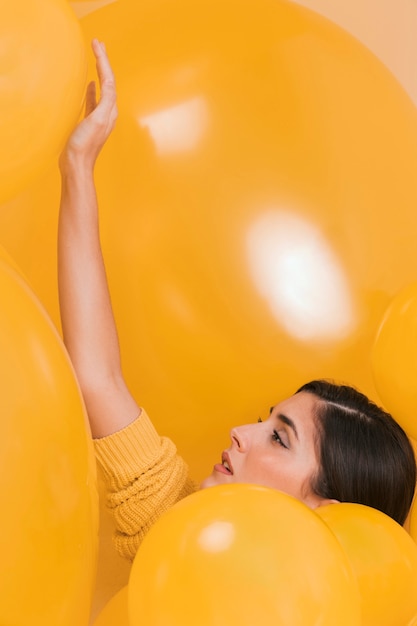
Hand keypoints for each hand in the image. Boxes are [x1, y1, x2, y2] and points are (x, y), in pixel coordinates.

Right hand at [60, 39, 117, 171]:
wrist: (77, 165)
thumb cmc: (85, 145)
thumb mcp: (97, 120)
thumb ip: (104, 102)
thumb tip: (108, 84)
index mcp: (110, 110)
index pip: (109, 80)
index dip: (103, 61)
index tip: (97, 44)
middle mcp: (108, 112)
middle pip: (108, 81)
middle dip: (104, 62)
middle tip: (98, 43)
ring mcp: (99, 117)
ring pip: (102, 88)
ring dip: (99, 72)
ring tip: (96, 57)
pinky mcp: (90, 122)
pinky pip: (94, 100)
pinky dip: (93, 89)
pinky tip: (90, 84)